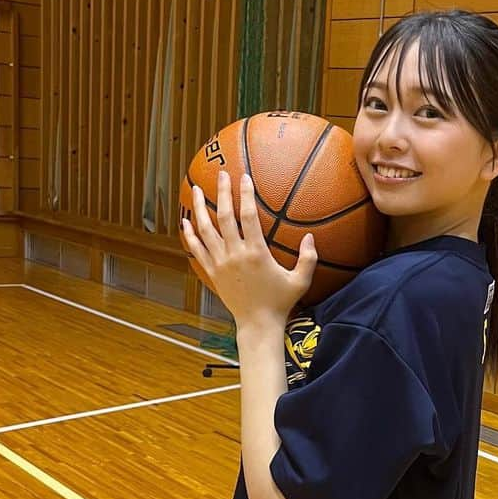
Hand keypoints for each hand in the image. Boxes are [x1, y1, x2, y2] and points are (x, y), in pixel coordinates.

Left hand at [182, 170, 317, 324]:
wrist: (257, 324)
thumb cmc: (281, 302)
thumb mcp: (301, 280)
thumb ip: (308, 258)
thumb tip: (310, 237)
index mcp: (256, 252)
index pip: (249, 216)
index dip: (246, 194)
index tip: (244, 177)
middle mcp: (235, 255)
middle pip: (224, 216)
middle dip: (222, 192)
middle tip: (221, 174)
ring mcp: (220, 263)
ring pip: (206, 230)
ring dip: (199, 208)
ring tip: (196, 190)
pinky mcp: (212, 273)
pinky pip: (196, 249)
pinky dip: (190, 234)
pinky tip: (186, 221)